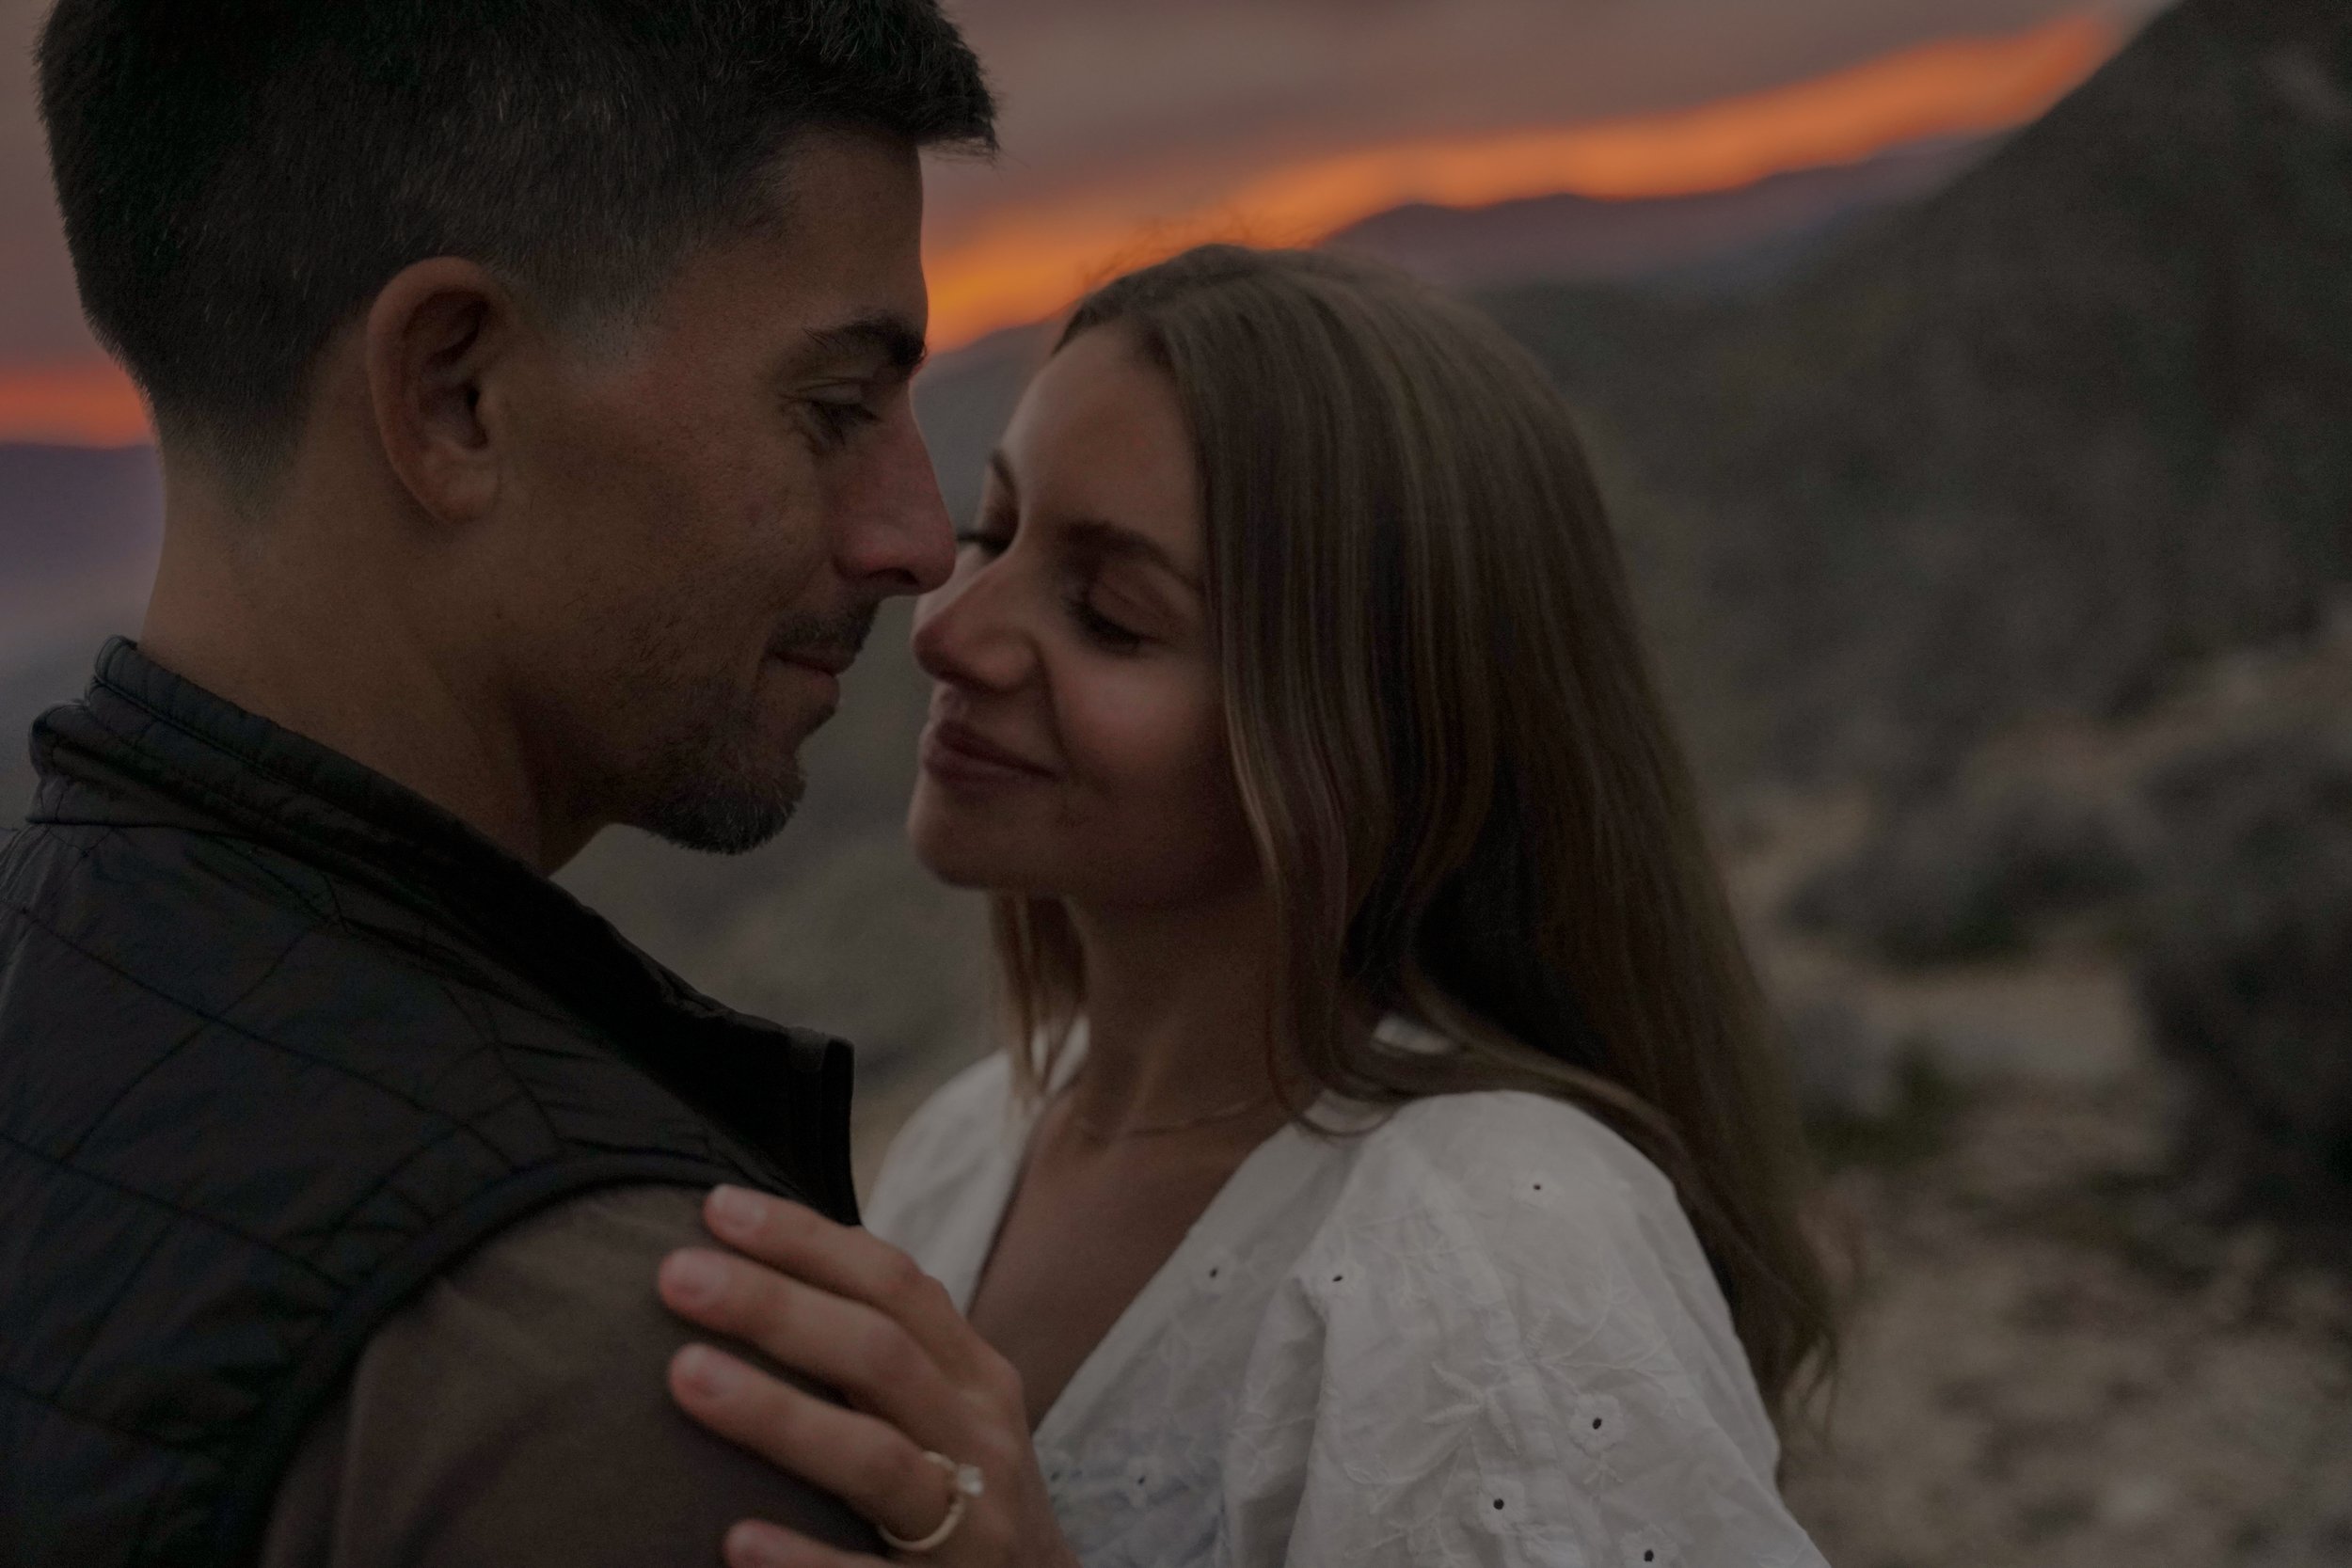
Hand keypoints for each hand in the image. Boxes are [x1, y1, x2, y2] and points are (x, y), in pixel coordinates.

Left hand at [658, 1185, 1079, 1567]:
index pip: (893, 1285)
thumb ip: (877, 1351)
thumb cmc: (966, 1491)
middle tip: (676, 1274)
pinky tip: (735, 1539)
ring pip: (877, 1459)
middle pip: (880, 1355)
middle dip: (776, 1307)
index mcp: (975, 1376)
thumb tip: (749, 1267)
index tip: (717, 1207)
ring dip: (780, 1415)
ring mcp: (969, 1525)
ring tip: (686, 1376)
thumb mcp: (949, 1410)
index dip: (808, 1242)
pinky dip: (805, 1560)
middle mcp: (980, 1439)